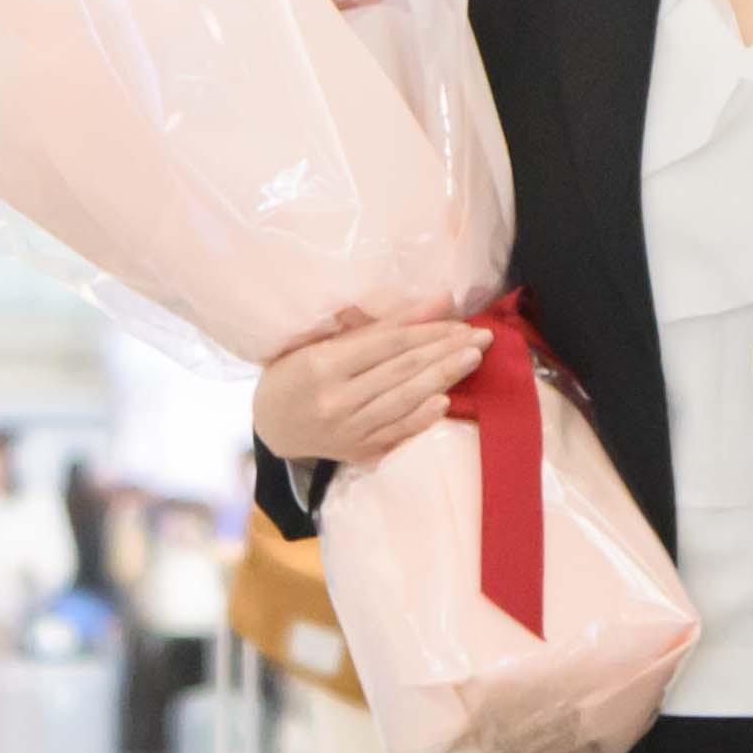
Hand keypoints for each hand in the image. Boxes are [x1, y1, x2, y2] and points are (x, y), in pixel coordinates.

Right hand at [252, 317, 487, 472]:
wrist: (270, 424)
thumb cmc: (294, 373)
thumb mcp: (324, 340)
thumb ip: (381, 323)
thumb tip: (438, 301)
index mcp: (324, 365)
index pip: (388, 344)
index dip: (428, 331)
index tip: (461, 322)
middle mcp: (336, 399)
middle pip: (402, 371)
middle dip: (446, 351)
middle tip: (482, 337)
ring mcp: (347, 429)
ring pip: (404, 400)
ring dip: (444, 379)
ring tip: (474, 360)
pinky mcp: (356, 451)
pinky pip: (396, 432)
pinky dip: (422, 417)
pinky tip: (446, 401)